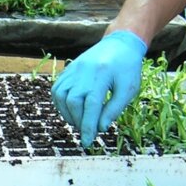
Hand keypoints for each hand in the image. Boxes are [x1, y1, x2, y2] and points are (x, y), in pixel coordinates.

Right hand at [51, 31, 146, 146]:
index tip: (87, 142)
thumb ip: (114, 109)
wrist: (119, 44)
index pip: (91, 104)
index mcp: (102, 74)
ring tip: (79, 122)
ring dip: (67, 114)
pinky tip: (71, 111)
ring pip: (61, 96)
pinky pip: (56, 89)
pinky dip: (60, 104)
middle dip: (79, 121)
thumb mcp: (128, 89)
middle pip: (73, 101)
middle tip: (88, 131)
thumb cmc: (127, 69)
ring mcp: (73, 69)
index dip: (88, 125)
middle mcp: (84, 70)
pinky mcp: (68, 70)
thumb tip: (100, 128)